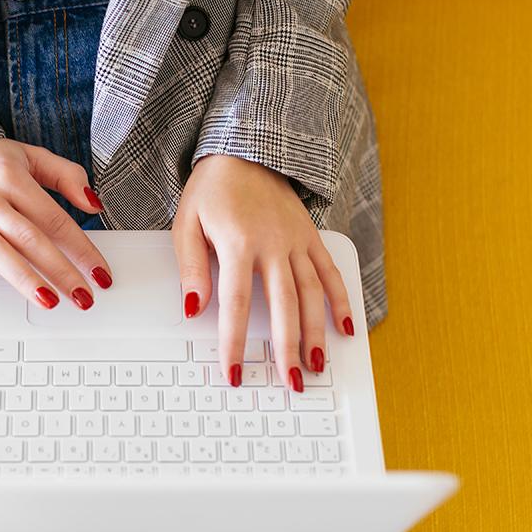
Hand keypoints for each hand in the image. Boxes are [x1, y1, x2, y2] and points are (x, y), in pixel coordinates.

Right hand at [0, 139, 111, 311]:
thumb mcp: (30, 156)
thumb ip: (66, 176)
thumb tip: (94, 205)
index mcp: (12, 177)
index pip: (55, 219)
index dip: (81, 248)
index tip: (99, 273)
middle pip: (30, 238)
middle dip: (61, 270)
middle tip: (83, 297)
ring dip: (23, 279)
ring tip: (48, 301)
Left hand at [172, 154, 355, 391]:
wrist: (246, 150)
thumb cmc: (212, 189)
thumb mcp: (186, 222)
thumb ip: (191, 267)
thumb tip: (193, 308)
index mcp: (238, 243)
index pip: (235, 303)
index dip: (234, 341)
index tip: (233, 371)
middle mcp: (273, 244)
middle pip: (283, 306)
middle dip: (287, 348)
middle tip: (290, 382)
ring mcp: (296, 241)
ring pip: (312, 294)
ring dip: (316, 333)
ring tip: (317, 366)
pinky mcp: (310, 236)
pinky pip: (330, 272)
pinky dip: (340, 300)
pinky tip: (345, 328)